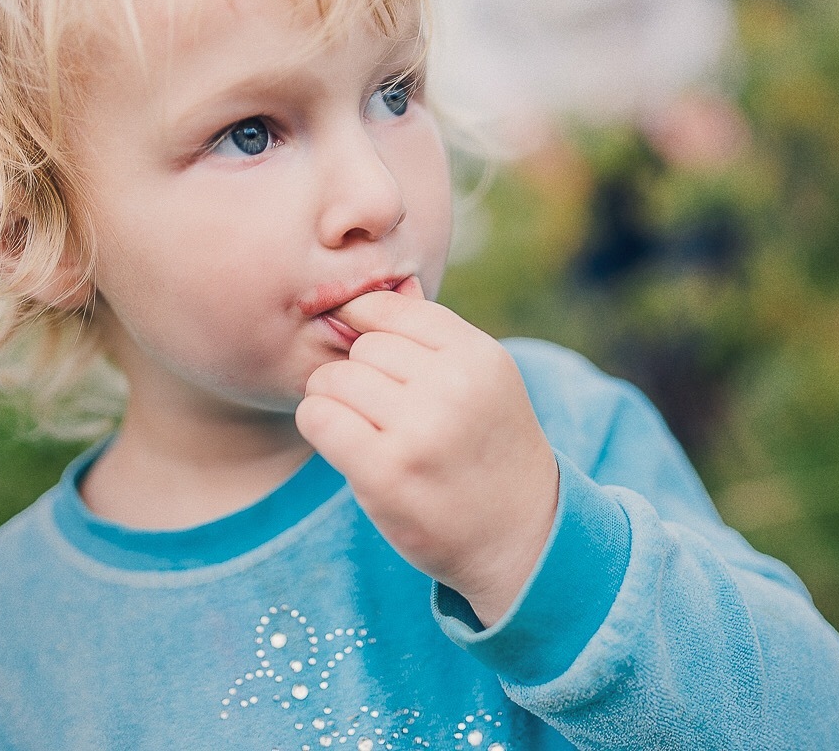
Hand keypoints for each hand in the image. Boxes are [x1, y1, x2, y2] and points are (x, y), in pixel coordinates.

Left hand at [296, 279, 560, 625]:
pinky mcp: (386, 473)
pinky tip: (345, 444)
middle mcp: (452, 386)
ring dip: (336, 402)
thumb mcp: (483, 381)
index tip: (374, 359)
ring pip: (334, 379)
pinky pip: (318, 417)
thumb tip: (353, 302)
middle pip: (360, 347)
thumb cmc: (487, 449)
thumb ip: (430, 339)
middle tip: (383, 411)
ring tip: (367, 429)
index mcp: (477, 355)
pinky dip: (321, 426)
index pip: (390, 307)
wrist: (520, 536)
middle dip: (359, 374)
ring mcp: (419, 430)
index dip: (368, 327)